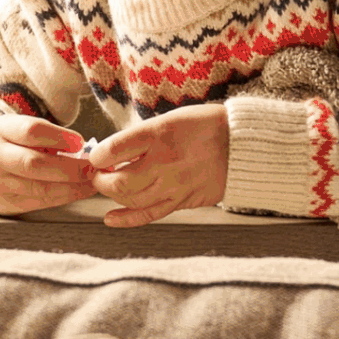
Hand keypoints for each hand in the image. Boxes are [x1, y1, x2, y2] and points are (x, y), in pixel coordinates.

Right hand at [0, 115, 98, 215]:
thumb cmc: (6, 144)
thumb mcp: (17, 128)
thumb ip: (45, 135)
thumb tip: (83, 148)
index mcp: (1, 131)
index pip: (30, 131)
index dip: (58, 137)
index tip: (81, 142)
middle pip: (35, 164)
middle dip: (70, 168)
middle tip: (94, 168)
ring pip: (39, 188)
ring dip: (72, 187)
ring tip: (94, 182)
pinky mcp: (5, 205)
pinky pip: (38, 202)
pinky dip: (63, 198)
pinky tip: (79, 192)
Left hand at [84, 104, 229, 228]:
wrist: (242, 145)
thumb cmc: (206, 126)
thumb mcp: (171, 118)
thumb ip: (143, 136)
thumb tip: (114, 152)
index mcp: (159, 134)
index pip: (113, 150)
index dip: (97, 156)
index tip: (97, 157)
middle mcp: (164, 162)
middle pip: (118, 181)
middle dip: (100, 180)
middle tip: (99, 174)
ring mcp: (174, 185)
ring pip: (130, 199)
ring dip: (112, 195)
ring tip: (110, 187)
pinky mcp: (183, 201)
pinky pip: (149, 214)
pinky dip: (126, 219)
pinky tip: (111, 219)